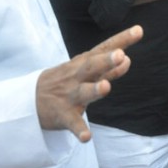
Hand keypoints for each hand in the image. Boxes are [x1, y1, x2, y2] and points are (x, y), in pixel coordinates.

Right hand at [36, 25, 142, 141]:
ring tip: (105, 87)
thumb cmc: (64, 82)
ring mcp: (69, 96)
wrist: (28, 101)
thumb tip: (127, 58)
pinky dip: (79, 130)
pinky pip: (72, 123)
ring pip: (83, 92)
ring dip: (94, 90)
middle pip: (92, 66)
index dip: (122, 39)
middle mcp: (77, 77)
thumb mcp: (84, 71)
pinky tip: (86, 137)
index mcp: (84, 63)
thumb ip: (108, 68)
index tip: (138, 30)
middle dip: (106, 61)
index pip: (104, 48)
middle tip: (121, 55)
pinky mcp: (62, 115)